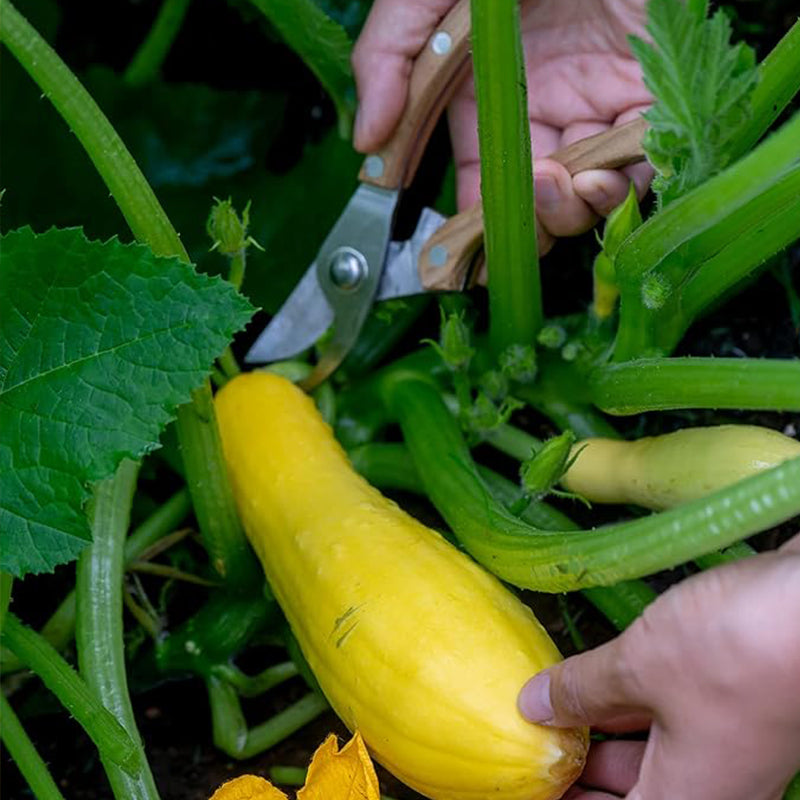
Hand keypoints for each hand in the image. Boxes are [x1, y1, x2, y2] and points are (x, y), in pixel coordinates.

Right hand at [351, 0, 654, 252]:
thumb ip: (389, 56)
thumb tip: (365, 142)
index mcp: (484, 98)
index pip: (476, 182)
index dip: (471, 225)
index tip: (462, 254)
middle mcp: (538, 110)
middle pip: (534, 199)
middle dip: (528, 224)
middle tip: (524, 211)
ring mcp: (593, 105)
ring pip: (585, 193)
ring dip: (571, 211)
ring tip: (562, 184)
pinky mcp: (648, 94)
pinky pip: (641, 163)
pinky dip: (623, 187)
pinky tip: (600, 178)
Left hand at [517, 534, 799, 799]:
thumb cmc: (734, 652)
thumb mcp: (637, 668)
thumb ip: (581, 690)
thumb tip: (534, 705)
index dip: (571, 799)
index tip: (539, 778)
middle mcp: (715, 786)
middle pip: (635, 792)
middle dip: (584, 771)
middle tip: (538, 742)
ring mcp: (730, 748)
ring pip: (655, 756)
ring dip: (606, 734)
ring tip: (557, 707)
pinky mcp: (738, 707)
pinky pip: (674, 721)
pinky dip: (635, 706)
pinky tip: (606, 677)